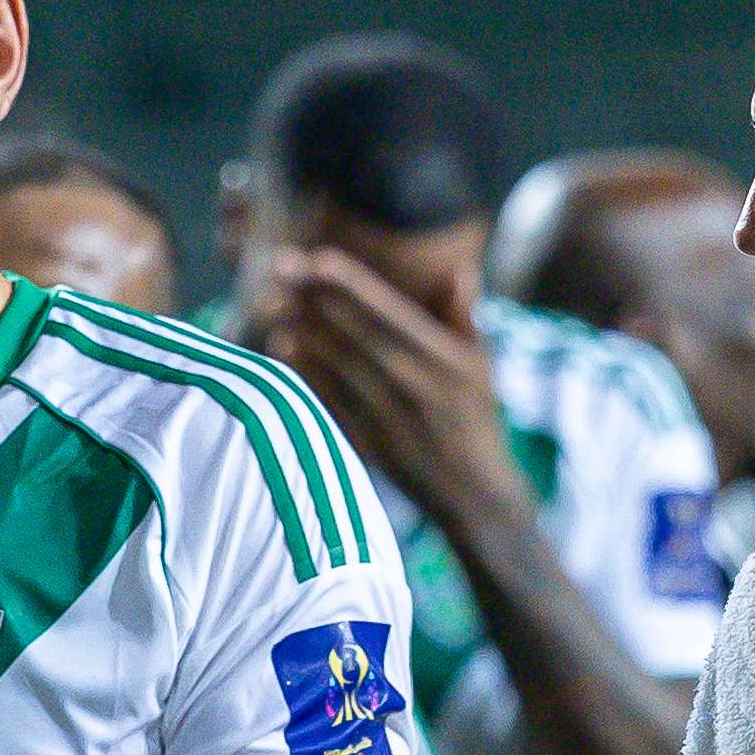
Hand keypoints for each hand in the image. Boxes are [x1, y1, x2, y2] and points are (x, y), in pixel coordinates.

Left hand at [261, 248, 532, 537]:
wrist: (475, 496)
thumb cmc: (475, 420)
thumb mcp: (481, 367)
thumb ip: (463, 318)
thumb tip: (460, 270)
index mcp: (447, 360)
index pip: (391, 313)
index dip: (353, 285)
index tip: (318, 258)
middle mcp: (419, 385)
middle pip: (357, 333)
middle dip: (317, 298)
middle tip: (279, 266)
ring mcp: (393, 418)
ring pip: (339, 365)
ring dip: (303, 330)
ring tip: (273, 300)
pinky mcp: (371, 446)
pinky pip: (331, 402)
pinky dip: (306, 374)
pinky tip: (282, 346)